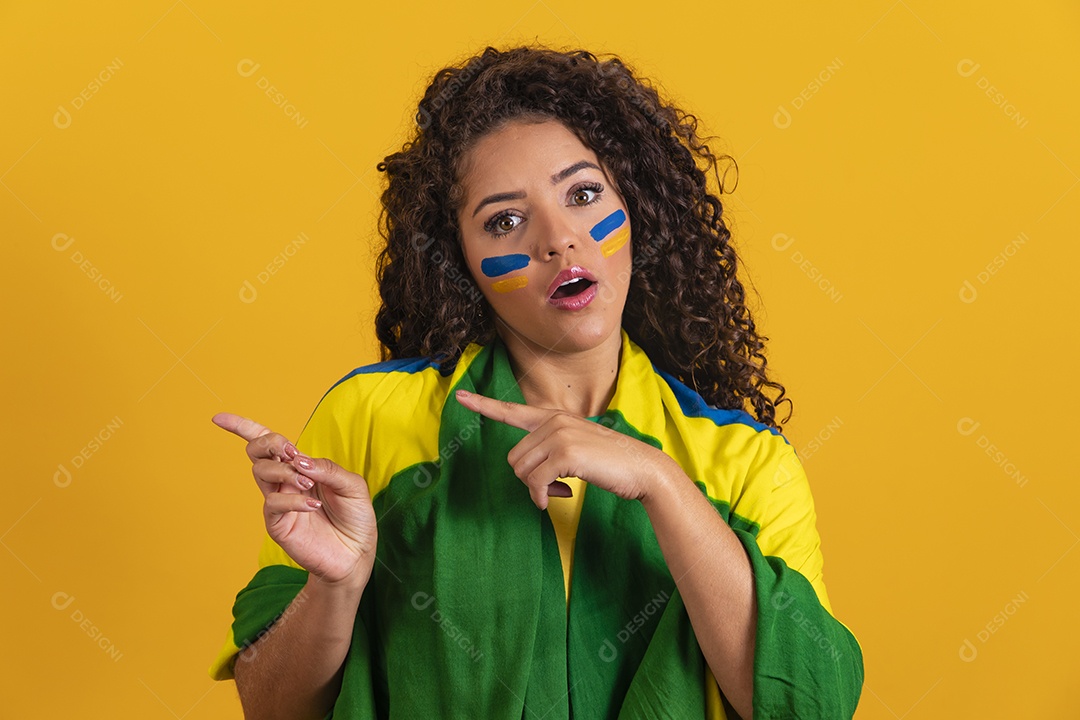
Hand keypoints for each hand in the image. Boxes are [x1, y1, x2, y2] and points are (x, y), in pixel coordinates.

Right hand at [211, 412, 376, 584]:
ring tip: (310, 484)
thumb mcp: (352, 486)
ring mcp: (279, 503)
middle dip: (269, 443)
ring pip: (261, 472)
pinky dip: (293, 500)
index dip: (242, 428)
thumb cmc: (355, 518)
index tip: (218, 418)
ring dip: (284, 471)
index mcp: (300, 467)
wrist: (356, 555)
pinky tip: (313, 506)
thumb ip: (329, 469)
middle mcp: (285, 482)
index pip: (267, 443)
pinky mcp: (278, 525)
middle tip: (292, 453)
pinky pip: (273, 503)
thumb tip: (299, 459)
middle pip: (256, 452)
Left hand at [454, 390, 676, 509]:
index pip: (512, 410)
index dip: (483, 405)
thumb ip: (549, 451)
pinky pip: (535, 483)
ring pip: (521, 471)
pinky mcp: (565, 453)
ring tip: (562, 489)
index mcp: (553, 417)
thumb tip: (528, 474)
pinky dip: (544, 497)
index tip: (460, 396)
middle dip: (529, 480)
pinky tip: (565, 496)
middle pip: (514, 458)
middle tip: (554, 488)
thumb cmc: (609, 463)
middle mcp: (553, 420)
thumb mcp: (575, 449)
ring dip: (538, 490)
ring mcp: (559, 435)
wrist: (642, 469)